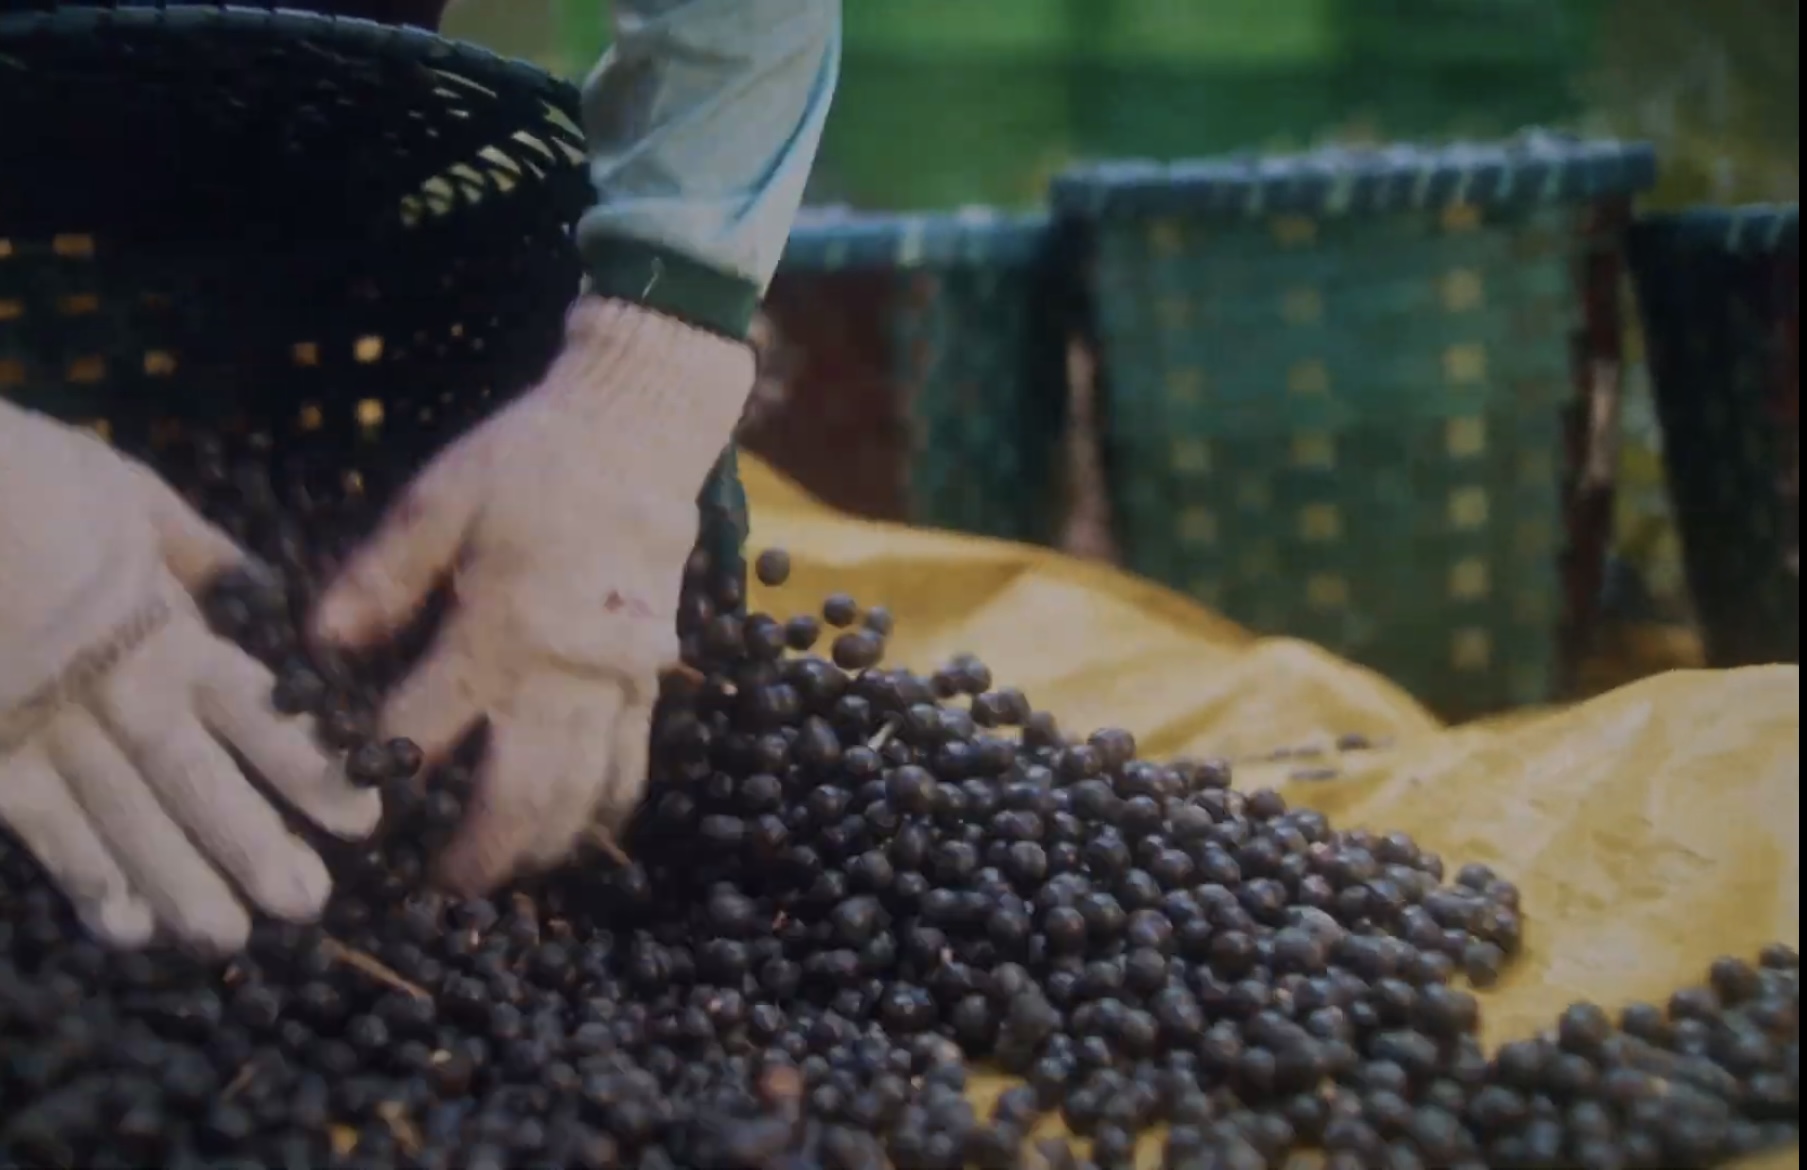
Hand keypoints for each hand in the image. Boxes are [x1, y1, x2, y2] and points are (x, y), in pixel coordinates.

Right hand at [0, 402, 381, 951]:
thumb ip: (196, 552)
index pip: (256, 708)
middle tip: (308, 905)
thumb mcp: (125, 495)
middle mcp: (113, 687)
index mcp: (163, 624)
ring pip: (121, 815)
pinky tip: (125, 932)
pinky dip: (81, 877)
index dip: (308, 766)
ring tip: (229, 938)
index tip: (365, 819)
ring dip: (177, 880)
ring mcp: (40, 725)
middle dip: (252, 843)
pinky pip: (38, 825)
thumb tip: (261, 583)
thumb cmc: (19, 479)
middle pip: (194, 777)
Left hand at [312, 297, 753, 894]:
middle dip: (477, 858)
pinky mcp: (650, 681)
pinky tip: (577, 832)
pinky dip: (604, 812)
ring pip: (582, 799)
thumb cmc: (532, 462)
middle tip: (439, 891)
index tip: (347, 804)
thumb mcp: (437, 502)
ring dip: (541, 851)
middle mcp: (560, 676)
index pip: (423, 734)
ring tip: (502, 878)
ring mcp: (614, 686)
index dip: (377, 777)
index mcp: (497, 632)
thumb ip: (377, 579)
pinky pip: (632, 768)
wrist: (638, 436)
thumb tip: (317, 647)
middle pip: (520, 800)